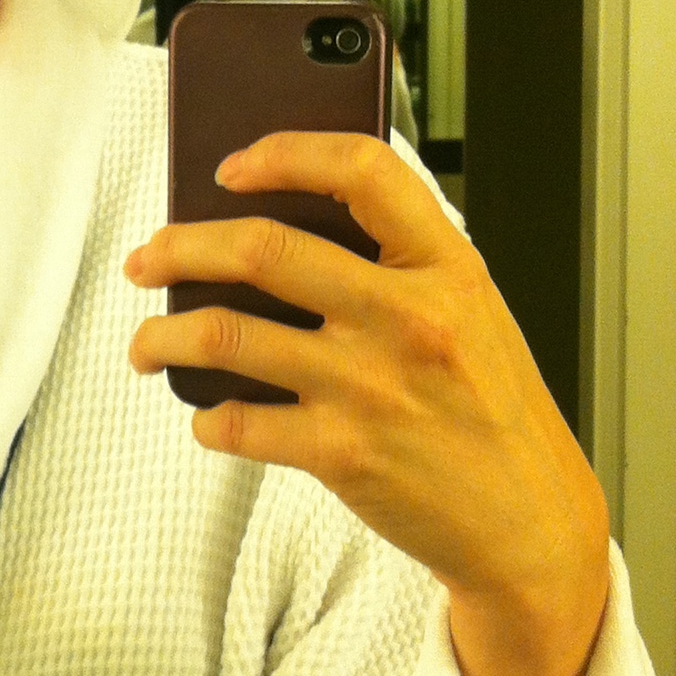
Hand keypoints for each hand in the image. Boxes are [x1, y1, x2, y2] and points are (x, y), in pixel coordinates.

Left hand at [124, 133, 610, 675]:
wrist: (529, 521)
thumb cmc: (489, 409)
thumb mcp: (471, 313)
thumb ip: (397, 266)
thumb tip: (274, 229)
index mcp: (448, 267)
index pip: (363, 172)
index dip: (285, 153)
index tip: (232, 167)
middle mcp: (408, 318)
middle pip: (263, 249)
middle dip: (180, 247)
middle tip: (147, 259)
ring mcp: (372, 386)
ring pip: (225, 335)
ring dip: (162, 336)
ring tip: (146, 343)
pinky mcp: (343, 453)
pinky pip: (239, 423)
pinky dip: (208, 419)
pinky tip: (209, 417)